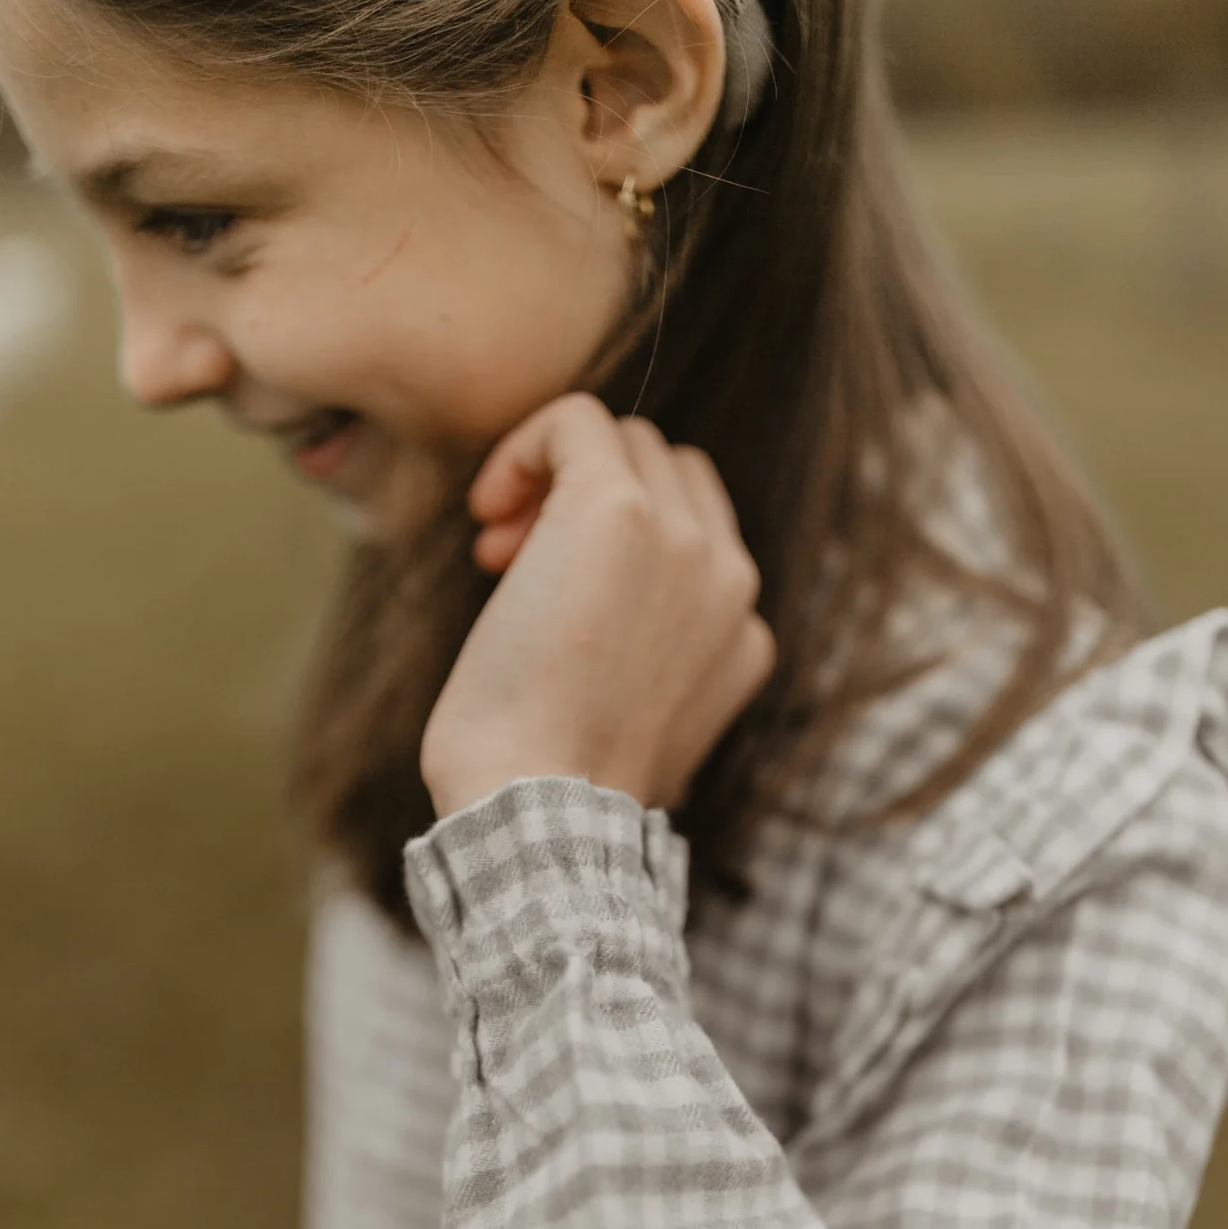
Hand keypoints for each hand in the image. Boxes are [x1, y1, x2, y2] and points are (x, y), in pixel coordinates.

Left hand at [420, 393, 775, 819]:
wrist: (540, 809)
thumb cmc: (556, 780)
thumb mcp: (638, 721)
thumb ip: (653, 653)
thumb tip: (601, 612)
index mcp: (741, 630)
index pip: (696, 526)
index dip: (621, 537)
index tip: (545, 590)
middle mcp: (730, 576)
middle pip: (666, 470)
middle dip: (586, 497)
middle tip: (511, 563)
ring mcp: (683, 539)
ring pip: (626, 439)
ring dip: (557, 476)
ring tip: (496, 548)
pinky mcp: (617, 509)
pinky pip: (575, 420)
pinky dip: (525, 448)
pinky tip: (486, 509)